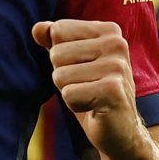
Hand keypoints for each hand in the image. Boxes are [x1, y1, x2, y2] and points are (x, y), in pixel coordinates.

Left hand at [33, 18, 144, 159]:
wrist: (121, 131)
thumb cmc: (92, 92)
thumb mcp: (71, 63)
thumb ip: (55, 41)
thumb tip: (37, 28)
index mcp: (109, 30)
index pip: (58, 30)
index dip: (61, 55)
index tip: (82, 68)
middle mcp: (117, 43)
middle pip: (56, 53)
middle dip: (64, 76)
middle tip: (87, 86)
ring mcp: (117, 66)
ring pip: (60, 75)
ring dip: (69, 91)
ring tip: (90, 96)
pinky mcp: (113, 90)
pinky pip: (68, 94)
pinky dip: (75, 105)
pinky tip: (94, 108)